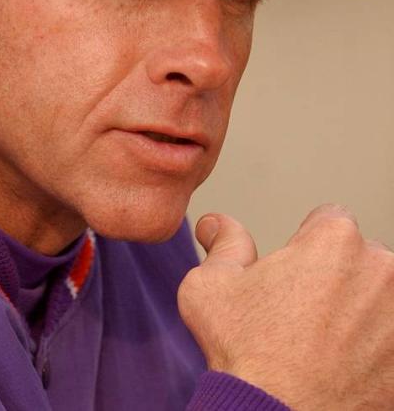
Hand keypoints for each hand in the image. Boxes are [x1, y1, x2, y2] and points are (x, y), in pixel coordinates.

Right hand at [178, 205, 393, 409]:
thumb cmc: (248, 354)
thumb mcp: (209, 287)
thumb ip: (223, 244)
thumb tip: (216, 224)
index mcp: (335, 241)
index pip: (328, 219)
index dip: (303, 245)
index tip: (290, 273)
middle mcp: (382, 269)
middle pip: (361, 259)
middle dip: (336, 277)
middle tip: (301, 312)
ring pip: (380, 300)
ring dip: (361, 313)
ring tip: (322, 344)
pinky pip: (391, 339)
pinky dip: (376, 349)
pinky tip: (343, 366)